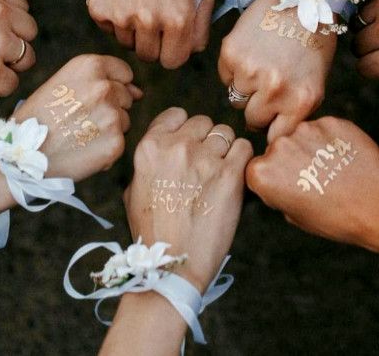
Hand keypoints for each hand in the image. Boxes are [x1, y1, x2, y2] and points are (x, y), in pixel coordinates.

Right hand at [14, 54, 141, 181]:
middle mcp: (104, 87)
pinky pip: (120, 143)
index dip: (112, 86)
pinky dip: (105, 150)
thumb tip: (139, 92)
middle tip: (78, 121)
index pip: (124, 72)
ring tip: (78, 136)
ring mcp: (112, 115)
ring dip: (108, 129)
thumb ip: (101, 80)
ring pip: (124, 121)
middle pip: (125, 97)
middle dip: (110, 108)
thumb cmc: (39, 117)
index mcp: (90, 66)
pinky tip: (82, 151)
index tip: (95, 99)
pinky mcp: (116, 142)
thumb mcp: (62, 83)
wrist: (22, 154)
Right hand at [88, 0, 213, 68]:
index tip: (170, 41)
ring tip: (138, 1)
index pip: (173, 62)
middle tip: (153, 19)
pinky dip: (114, 18)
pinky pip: (108, 29)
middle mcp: (149, 20)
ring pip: (127, 44)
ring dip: (133, 30)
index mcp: (178, 18)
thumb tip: (192, 51)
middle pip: (149, 57)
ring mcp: (121, 16)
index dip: (173, 52)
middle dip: (153, 44)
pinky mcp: (99, 9)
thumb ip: (202, 24)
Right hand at [122, 108, 252, 288]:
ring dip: (225, 151)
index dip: (185, 129)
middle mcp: (176, 147)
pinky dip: (242, 160)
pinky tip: (234, 178)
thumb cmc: (152, 233)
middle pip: (203, 122)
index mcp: (149, 147)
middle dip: (206, 140)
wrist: (173, 264)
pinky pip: (244, 148)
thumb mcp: (134, 191)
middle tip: (206, 166)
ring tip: (219, 176)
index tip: (189, 146)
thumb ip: (149, 162)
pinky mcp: (230, 174)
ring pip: (226, 133)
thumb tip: (162, 151)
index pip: (176, 115)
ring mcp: (205, 159)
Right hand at [219, 0, 336, 137]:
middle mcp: (276, 89)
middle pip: (252, 120)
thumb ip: (295, 111)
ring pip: (236, 99)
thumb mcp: (315, 83)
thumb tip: (273, 135)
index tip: (271, 126)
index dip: (272, 131)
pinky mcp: (231, 53)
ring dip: (245, 88)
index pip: (277, 138)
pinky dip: (234, 69)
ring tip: (262, 64)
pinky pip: (225, 77)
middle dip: (258, 109)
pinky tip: (251, 51)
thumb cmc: (313, 41)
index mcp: (301, 101)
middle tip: (267, 88)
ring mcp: (251, 71)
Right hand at [245, 116, 378, 245]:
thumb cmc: (335, 217)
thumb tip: (279, 176)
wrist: (378, 205)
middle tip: (315, 179)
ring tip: (333, 170)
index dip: (274, 179)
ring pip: (302, 135)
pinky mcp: (331, 121)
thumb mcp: (294, 215)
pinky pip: (325, 128)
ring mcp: (306, 129)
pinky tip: (345, 159)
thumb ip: (277, 191)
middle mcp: (279, 146)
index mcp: (262, 173)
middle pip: (278, 148)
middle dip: (291, 159)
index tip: (291, 188)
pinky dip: (332, 140)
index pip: (258, 168)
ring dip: (312, 147)